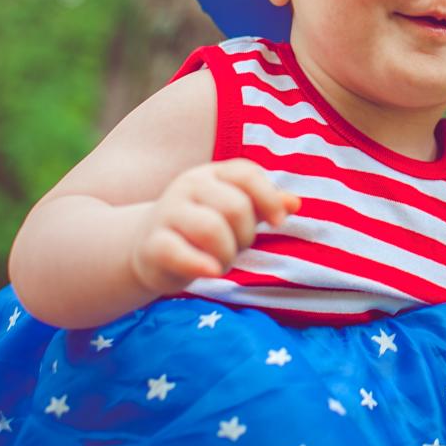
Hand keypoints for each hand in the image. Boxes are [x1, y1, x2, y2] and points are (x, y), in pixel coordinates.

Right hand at [128, 158, 299, 294]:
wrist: (150, 249)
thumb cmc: (204, 227)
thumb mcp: (236, 211)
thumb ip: (266, 204)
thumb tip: (296, 203)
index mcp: (213, 174)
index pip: (247, 174)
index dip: (269, 198)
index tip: (277, 223)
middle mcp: (188, 186)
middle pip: (235, 206)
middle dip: (245, 235)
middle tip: (236, 248)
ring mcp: (168, 213)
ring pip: (211, 228)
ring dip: (227, 253)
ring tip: (222, 262)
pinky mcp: (153, 244)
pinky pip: (178, 251)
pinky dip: (200, 264)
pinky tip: (212, 272)